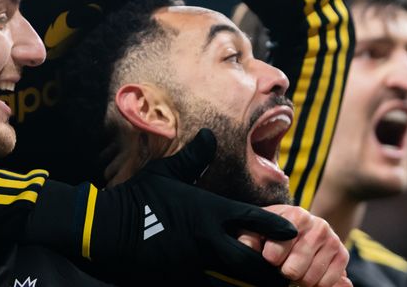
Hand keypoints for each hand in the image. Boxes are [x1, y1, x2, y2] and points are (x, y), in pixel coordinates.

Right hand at [26, 130, 299, 285]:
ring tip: (277, 284)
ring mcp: (197, 263)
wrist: (108, 229)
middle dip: (276, 269)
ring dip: (255, 282)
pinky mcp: (183, 278)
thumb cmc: (139, 196)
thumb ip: (193, 158)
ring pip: (237, 280)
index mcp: (207, 210)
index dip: (277, 225)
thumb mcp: (166, 172)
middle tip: (298, 273)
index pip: (252, 218)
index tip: (297, 229)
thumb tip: (208, 135)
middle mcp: (208, 239)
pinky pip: (214, 286)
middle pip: (254, 261)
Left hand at [237, 205, 350, 286]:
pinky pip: (327, 284)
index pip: (275, 253)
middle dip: (284, 271)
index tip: (270, 255)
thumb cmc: (272, 230)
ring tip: (295, 266)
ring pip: (309, 279)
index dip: (270, 259)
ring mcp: (332, 240)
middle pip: (293, 270)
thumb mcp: (257, 229)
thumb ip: (248, 238)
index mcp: (296, 215)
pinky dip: (315, 284)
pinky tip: (309, 272)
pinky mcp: (343, 255)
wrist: (296, 225)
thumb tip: (247, 248)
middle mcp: (318, 226)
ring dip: (299, 279)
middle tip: (283, 263)